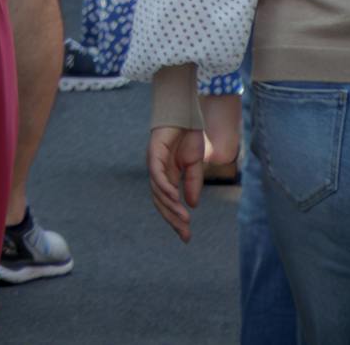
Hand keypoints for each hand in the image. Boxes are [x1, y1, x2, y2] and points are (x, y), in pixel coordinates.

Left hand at [147, 126, 210, 240]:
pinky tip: (174, 198)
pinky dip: (165, 188)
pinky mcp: (154, 154)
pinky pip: (157, 175)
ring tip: (184, 219)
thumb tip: (191, 205)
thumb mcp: (194, 164)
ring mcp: (154, 163)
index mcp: (167, 176)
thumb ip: (192, 183)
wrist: (186, 113)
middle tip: (185, 234)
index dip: (176, 219)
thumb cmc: (188, 136)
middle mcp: (158, 172)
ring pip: (158, 192)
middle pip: (161, 202)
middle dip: (172, 219)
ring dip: (171, 206)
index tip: (186, 236)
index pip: (168, 203)